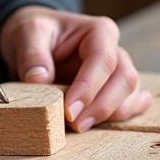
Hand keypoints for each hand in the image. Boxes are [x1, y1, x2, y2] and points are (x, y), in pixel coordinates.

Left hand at [0, 5, 151, 132]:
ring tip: (79, 127)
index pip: (103, 59)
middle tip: (75, 125)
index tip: (69, 111)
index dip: (89, 87)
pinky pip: (132, 106)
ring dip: (108, 116)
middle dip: (102, 106)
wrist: (36, 41)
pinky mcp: (118, 92)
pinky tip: (101, 124)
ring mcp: (120, 72)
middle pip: (125, 79)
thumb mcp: (27, 32)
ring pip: (131, 96)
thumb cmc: (37, 33)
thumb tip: (39, 80)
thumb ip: (32, 54)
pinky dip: (120, 119)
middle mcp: (116, 51)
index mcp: (99, 32)